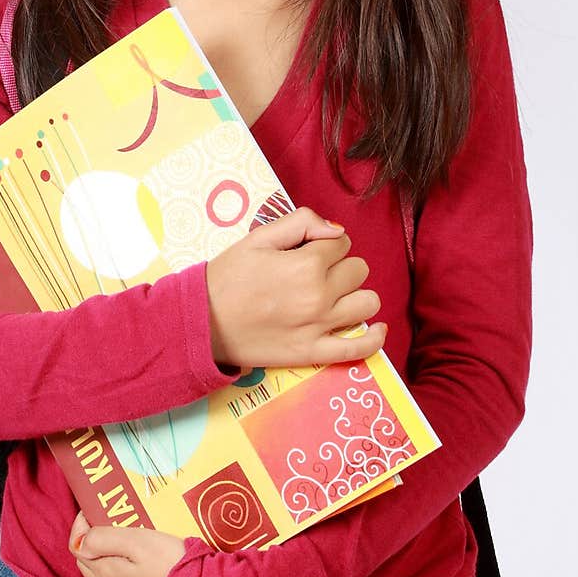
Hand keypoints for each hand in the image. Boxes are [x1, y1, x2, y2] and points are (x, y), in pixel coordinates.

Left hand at [69, 511, 185, 576]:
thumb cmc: (174, 563)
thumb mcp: (139, 540)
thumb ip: (103, 539)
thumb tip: (78, 541)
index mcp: (107, 573)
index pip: (80, 548)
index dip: (83, 527)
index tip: (92, 512)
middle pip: (89, 570)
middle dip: (93, 549)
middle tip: (112, 532)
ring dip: (104, 576)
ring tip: (123, 561)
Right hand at [205, 206, 386, 369]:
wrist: (202, 322)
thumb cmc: (226, 277)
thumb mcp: (258, 237)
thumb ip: (301, 222)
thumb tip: (336, 230)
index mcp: (306, 264)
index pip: (342, 243)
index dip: (327, 243)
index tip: (309, 250)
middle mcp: (319, 295)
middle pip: (358, 270)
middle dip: (341, 266)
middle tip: (315, 272)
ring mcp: (319, 327)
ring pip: (367, 303)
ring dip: (356, 295)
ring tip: (336, 296)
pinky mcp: (314, 353)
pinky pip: (359, 348)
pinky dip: (374, 338)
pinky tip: (375, 328)